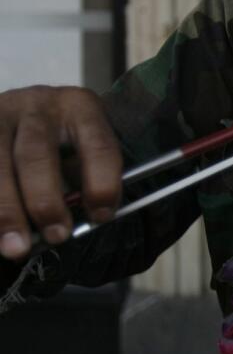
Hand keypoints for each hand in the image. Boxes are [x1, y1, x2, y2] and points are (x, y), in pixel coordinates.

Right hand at [0, 86, 122, 259]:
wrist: (25, 112)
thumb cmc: (62, 141)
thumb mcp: (83, 148)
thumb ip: (84, 178)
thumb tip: (85, 221)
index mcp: (80, 107)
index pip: (97, 144)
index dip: (102, 183)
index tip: (101, 217)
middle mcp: (37, 105)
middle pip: (36, 154)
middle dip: (45, 200)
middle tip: (55, 236)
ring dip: (6, 210)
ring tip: (15, 248)